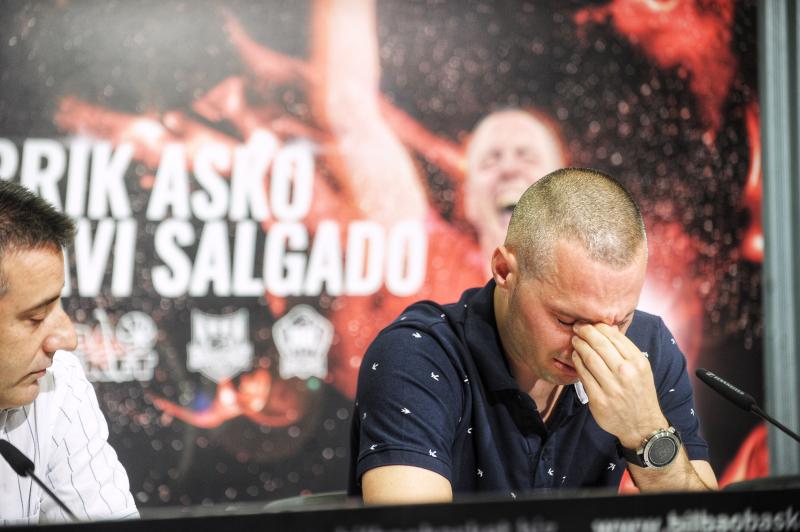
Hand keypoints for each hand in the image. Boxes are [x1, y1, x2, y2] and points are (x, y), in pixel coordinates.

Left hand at [570, 323, 666, 448]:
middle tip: (577, 327)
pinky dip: (577, 362)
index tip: (589, 322)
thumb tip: (607, 329)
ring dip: (579, 346)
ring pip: (589, 358)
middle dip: (585, 332)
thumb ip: (626, 350)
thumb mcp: (641, 369)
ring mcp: (612, 387)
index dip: (598, 327)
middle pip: (599, 345)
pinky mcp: (599, 399)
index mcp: (638, 362)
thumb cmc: (639, 392)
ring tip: (575, 340)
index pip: (614, 337)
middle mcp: (626, 373)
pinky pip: (583, 375)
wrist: (642, 425)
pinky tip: (575, 357)